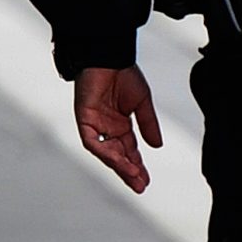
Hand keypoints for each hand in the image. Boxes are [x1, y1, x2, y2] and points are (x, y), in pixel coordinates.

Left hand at [74, 65, 162, 193]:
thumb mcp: (142, 102)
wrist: (109, 55)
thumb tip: (157, 147)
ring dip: (118, 165)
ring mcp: (95, 124)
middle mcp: (107, 127)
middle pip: (118, 155)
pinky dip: (104, 151)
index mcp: (120, 124)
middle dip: (128, 171)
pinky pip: (92, 141)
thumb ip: (148, 124)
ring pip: (105, 152)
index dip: (137, 165)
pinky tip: (117, 160)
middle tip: (140, 186)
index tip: (146, 181)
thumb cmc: (124, 73)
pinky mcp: (84, 118)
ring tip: (133, 176)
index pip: (129, 150)